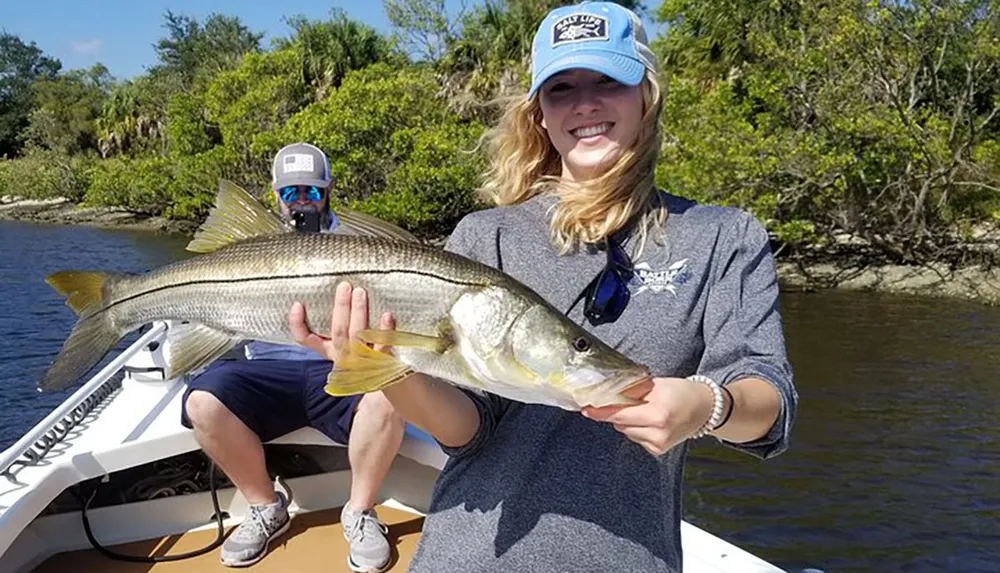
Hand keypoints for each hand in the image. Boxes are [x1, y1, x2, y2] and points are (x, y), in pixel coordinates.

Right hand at [288, 281, 394, 359]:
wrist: (386, 380)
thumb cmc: (362, 353)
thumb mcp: (343, 343)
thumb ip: (338, 322)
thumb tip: (335, 288)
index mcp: (329, 350)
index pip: (305, 339)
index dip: (297, 323)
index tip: (298, 304)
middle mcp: (343, 355)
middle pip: (338, 331)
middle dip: (341, 308)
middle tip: (344, 286)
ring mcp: (362, 359)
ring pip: (358, 336)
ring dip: (358, 313)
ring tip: (360, 292)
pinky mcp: (382, 361)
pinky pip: (383, 346)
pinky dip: (385, 330)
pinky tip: (387, 315)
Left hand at [582, 377, 714, 455]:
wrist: (705, 408)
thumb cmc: (681, 392)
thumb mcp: (656, 384)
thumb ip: (631, 390)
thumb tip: (605, 393)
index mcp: (658, 414)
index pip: (619, 414)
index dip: (600, 411)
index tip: (585, 408)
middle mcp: (658, 432)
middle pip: (620, 423)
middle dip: (617, 411)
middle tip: (629, 400)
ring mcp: (659, 444)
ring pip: (626, 431)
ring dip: (628, 420)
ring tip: (646, 410)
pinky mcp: (658, 450)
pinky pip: (635, 438)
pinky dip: (637, 429)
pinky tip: (651, 422)